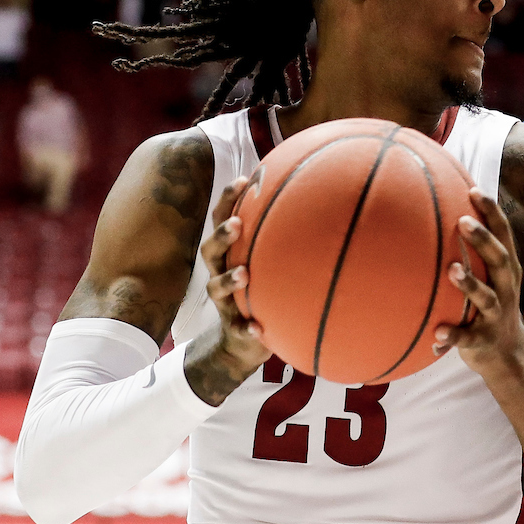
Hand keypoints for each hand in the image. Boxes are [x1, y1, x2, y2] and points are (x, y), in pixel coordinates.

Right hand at [192, 176, 272, 384]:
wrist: (241, 342)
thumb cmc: (260, 289)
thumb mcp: (266, 263)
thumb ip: (279, 237)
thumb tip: (313, 198)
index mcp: (228, 254)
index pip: (222, 221)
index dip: (228, 200)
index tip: (244, 180)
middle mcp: (220, 273)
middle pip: (210, 250)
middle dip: (221, 236)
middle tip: (237, 225)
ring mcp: (224, 302)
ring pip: (216, 288)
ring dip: (228, 280)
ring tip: (244, 274)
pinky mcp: (234, 329)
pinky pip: (238, 330)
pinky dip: (247, 329)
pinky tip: (257, 328)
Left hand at [432, 188, 523, 374]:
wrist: (509, 357)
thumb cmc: (491, 307)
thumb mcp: (491, 279)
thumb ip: (474, 253)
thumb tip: (439, 215)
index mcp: (507, 272)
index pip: (503, 236)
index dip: (492, 213)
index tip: (474, 190)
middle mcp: (505, 290)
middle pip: (499, 261)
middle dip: (483, 240)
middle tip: (462, 221)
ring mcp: (495, 316)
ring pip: (486, 299)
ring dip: (470, 284)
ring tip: (452, 270)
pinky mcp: (483, 341)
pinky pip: (467, 338)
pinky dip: (453, 336)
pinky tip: (437, 332)